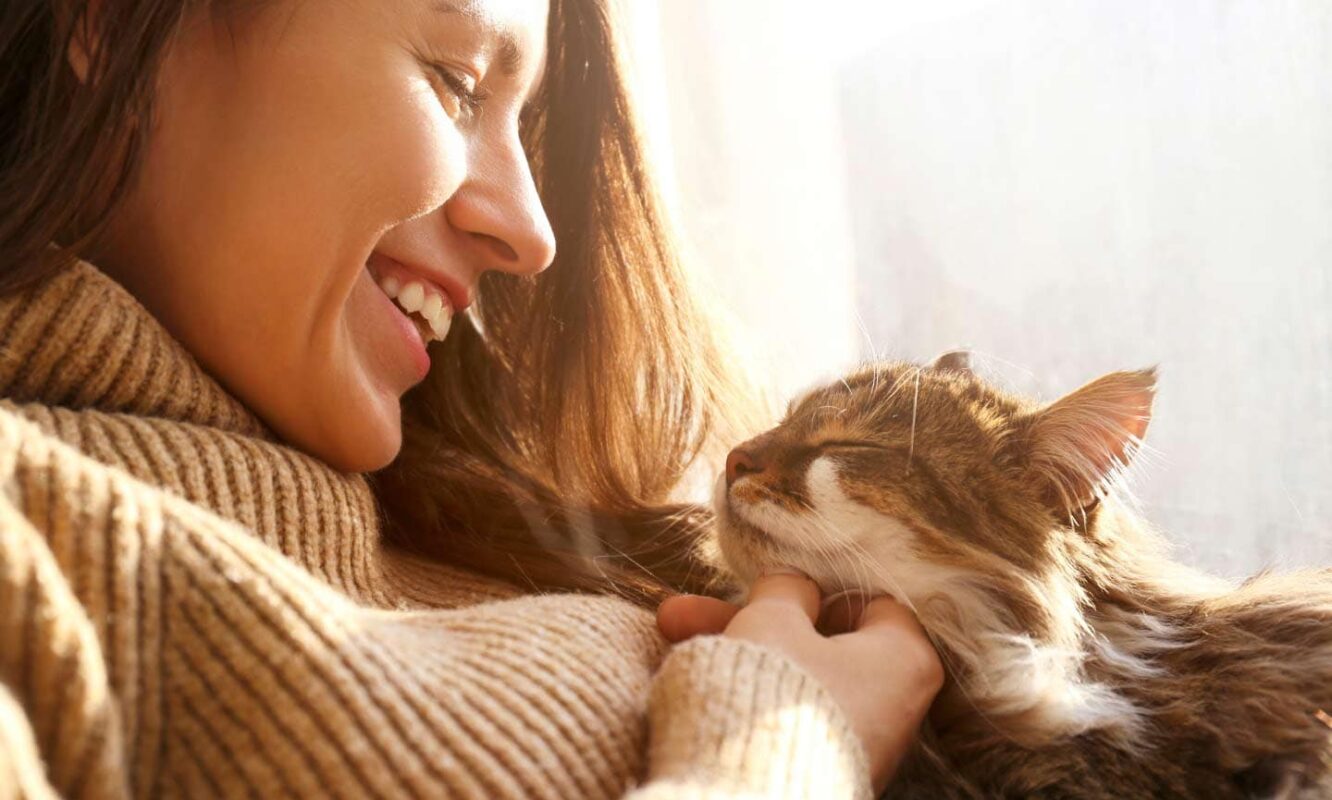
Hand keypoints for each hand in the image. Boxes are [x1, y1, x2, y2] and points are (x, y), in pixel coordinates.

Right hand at [657, 571, 943, 794]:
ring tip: (667, 630)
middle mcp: (896, 708)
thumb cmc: (779, 686)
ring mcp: (860, 744)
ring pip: (794, 676)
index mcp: (907, 658)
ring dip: (736, 650)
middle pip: (817, 640)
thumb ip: (787, 590)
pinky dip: (750, 693)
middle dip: (745, 619)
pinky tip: (693, 678)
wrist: (751, 791)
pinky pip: (786, 713)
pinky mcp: (825, 768)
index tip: (770, 585)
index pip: (870, 602)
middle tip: (683, 612)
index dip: (815, 586)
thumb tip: (795, 589)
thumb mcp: (774, 617)